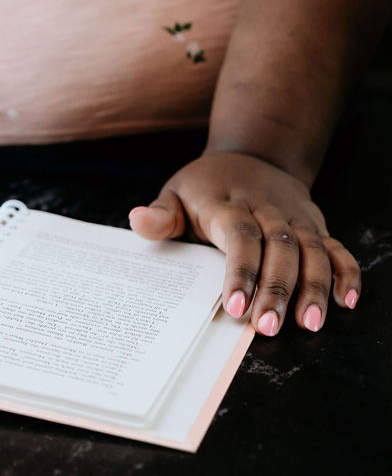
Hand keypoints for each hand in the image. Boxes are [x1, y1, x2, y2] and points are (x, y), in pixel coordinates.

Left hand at [128, 151, 360, 335]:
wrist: (250, 156)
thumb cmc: (205, 186)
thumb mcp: (175, 194)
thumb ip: (160, 216)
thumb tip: (138, 220)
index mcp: (227, 205)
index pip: (239, 236)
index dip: (240, 271)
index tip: (234, 306)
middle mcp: (267, 209)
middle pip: (279, 248)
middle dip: (277, 289)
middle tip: (268, 327)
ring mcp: (295, 217)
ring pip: (312, 250)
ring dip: (314, 287)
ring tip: (309, 324)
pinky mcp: (315, 225)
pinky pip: (336, 247)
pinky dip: (345, 272)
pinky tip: (345, 302)